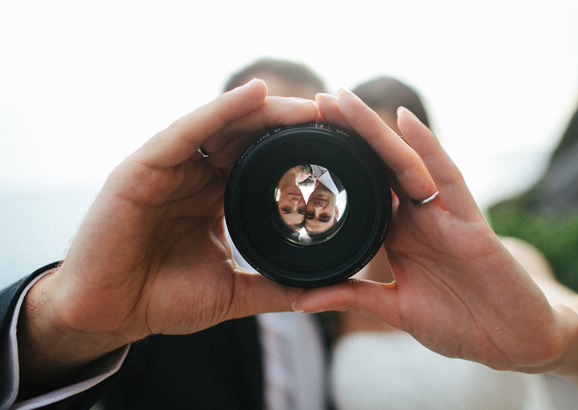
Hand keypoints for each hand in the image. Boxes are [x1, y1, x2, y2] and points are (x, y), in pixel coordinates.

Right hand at [19, 80, 316, 393]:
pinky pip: (187, 131)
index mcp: (215, 197)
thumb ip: (277, 288)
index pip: (261, 161)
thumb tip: (326, 295)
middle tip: (334, 118)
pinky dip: (220, 110)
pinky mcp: (143, 166)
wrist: (110, 316)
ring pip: (222, 125)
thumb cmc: (163, 300)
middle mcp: (195, 175)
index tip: (341, 147)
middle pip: (247, 135)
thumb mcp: (234, 292)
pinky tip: (252, 95)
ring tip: (307, 106)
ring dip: (265, 110)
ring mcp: (169, 167)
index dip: (297, 150)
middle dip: (289, 123)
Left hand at [295, 90, 577, 378]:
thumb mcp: (397, 310)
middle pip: (379, 167)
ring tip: (344, 100)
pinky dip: (429, 148)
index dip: (335, 164)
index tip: (301, 140)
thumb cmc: (462, 323)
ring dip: (375, 131)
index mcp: (402, 235)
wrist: (514, 341)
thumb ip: (354, 298)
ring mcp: (446, 216)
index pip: (363, 190)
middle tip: (316, 100)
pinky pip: (449, 179)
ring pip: (406, 164)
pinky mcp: (471, 224)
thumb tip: (300, 299)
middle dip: (350, 134)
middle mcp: (421, 217)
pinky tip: (406, 121)